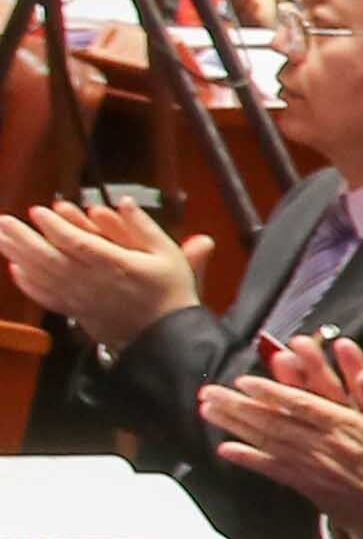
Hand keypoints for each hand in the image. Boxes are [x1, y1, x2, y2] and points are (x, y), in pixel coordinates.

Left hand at [0, 197, 198, 347]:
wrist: (167, 337)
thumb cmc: (170, 293)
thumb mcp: (168, 255)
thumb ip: (144, 227)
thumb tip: (124, 201)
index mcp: (117, 266)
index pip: (78, 244)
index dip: (55, 227)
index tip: (38, 211)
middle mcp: (93, 283)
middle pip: (50, 258)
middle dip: (23, 239)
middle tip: (3, 221)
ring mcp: (81, 299)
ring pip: (43, 276)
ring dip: (18, 256)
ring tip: (0, 238)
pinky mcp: (77, 312)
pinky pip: (47, 298)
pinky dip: (29, 285)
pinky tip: (16, 270)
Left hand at [198, 334, 362, 538]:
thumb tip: (362, 371)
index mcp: (350, 427)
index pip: (302, 405)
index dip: (271, 392)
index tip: (244, 381)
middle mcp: (327, 446)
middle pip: (275, 422)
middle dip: (239, 406)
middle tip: (209, 393)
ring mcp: (317, 469)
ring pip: (269, 442)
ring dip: (236, 426)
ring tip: (209, 412)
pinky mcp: (314, 489)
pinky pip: (275, 472)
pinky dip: (250, 461)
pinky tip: (228, 450)